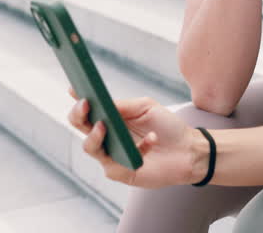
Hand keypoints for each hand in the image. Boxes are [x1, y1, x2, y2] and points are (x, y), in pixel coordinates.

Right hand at [67, 91, 204, 188]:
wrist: (188, 149)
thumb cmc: (166, 127)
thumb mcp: (146, 107)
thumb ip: (124, 105)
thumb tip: (103, 103)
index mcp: (110, 119)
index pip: (87, 110)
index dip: (78, 99)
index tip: (74, 88)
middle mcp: (106, 138)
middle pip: (80, 127)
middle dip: (78, 115)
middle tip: (85, 105)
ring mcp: (110, 156)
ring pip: (90, 147)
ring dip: (94, 135)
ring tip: (104, 124)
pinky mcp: (120, 172)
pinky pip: (117, 163)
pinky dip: (137, 148)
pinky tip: (152, 139)